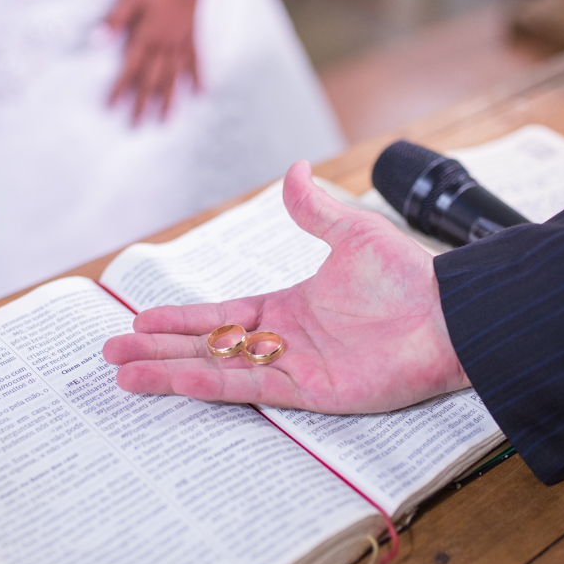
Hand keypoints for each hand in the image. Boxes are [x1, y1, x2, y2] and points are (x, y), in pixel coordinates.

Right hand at [103, 161, 470, 412]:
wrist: (451, 316)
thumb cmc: (410, 277)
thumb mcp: (353, 234)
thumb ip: (316, 212)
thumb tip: (293, 173)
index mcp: (288, 308)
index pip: (220, 316)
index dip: (179, 319)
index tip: (140, 321)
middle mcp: (284, 341)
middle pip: (206, 347)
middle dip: (159, 350)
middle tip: (113, 355)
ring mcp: (294, 369)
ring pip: (218, 371)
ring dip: (171, 372)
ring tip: (125, 376)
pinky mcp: (312, 391)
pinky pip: (252, 389)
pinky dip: (212, 384)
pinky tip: (177, 381)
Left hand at [105, 0, 204, 123]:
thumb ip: (115, 20)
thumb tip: (97, 40)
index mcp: (146, 35)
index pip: (130, 68)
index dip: (119, 88)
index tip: (111, 106)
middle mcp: (165, 45)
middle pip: (152, 80)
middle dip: (142, 103)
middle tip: (137, 124)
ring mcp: (181, 43)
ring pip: (174, 77)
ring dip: (168, 100)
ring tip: (165, 120)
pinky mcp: (194, 37)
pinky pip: (197, 62)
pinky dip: (198, 78)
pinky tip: (200, 93)